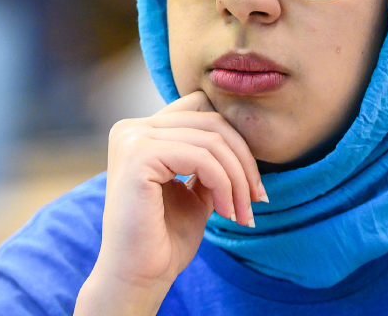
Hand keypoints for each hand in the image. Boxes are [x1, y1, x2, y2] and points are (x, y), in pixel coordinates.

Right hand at [75, 91, 265, 314]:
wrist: (137, 276)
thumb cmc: (163, 239)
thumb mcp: (194, 190)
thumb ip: (209, 161)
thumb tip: (241, 141)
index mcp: (140, 132)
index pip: (201, 111)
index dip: (234, 142)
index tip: (252, 184)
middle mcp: (131, 128)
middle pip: (211, 122)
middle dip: (244, 162)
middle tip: (257, 200)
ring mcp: (132, 139)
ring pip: (211, 140)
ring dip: (238, 180)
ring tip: (242, 213)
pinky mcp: (138, 155)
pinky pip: (201, 158)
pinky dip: (224, 185)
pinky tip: (224, 212)